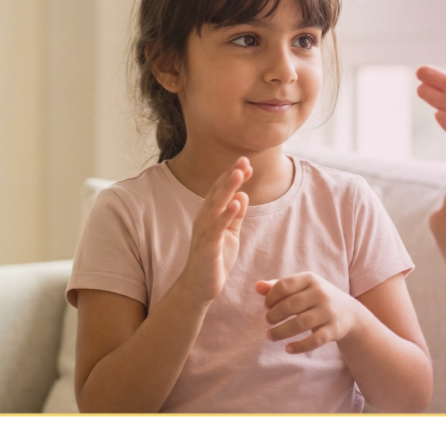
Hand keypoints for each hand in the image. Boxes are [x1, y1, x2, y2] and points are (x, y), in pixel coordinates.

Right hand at [178, 157, 250, 304]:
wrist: (198, 287)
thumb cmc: (214, 260)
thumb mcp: (229, 234)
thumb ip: (235, 216)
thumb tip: (243, 194)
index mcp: (209, 215)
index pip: (221, 191)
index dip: (233, 176)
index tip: (246, 163)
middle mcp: (204, 219)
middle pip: (218, 193)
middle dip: (230, 176)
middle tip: (243, 159)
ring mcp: (204, 232)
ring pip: (216, 206)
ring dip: (227, 189)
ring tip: (239, 174)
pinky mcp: (207, 247)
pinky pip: (217, 228)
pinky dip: (226, 215)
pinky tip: (236, 204)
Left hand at [255, 272, 360, 353]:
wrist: (348, 312)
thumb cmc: (315, 297)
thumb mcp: (301, 288)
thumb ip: (278, 287)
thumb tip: (257, 286)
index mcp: (310, 279)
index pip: (284, 286)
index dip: (270, 297)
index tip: (267, 306)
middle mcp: (321, 293)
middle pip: (290, 305)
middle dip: (274, 315)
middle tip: (268, 321)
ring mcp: (328, 312)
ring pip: (300, 324)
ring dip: (281, 332)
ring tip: (270, 335)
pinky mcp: (334, 330)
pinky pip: (314, 340)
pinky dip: (299, 346)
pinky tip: (288, 349)